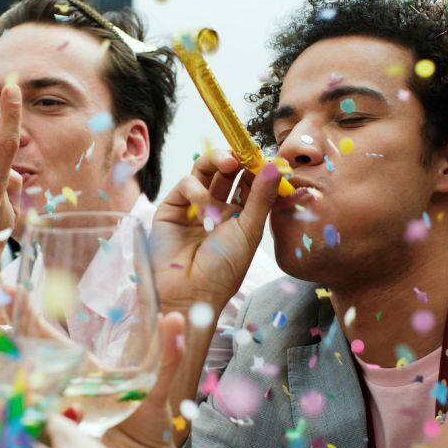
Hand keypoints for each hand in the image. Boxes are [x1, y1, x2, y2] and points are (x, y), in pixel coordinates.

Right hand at [151, 152, 281, 317]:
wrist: (191, 293)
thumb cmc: (224, 269)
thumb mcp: (249, 231)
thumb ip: (261, 197)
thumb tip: (276, 166)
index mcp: (239, 216)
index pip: (248, 182)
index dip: (255, 168)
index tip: (265, 157)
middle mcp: (216, 209)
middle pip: (226, 172)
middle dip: (236, 159)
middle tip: (244, 153)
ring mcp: (193, 207)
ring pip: (204, 170)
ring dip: (217, 160)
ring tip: (229, 162)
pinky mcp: (172, 208)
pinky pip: (186, 185)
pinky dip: (197, 190)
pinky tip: (204, 208)